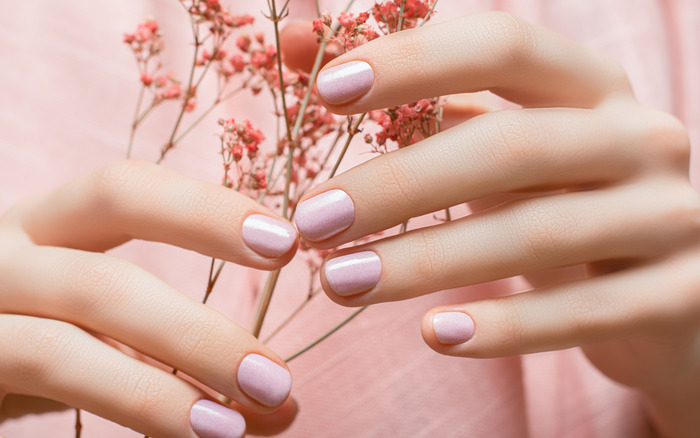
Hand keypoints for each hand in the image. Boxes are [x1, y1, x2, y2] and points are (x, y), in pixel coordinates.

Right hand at [0, 161, 298, 437]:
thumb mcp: (94, 322)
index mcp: (34, 225)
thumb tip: (278, 404)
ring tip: (228, 430)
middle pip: (102, 285)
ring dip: (154, 397)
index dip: (203, 210)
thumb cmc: (33, 341)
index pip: (121, 190)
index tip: (285, 242)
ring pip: (61, 355)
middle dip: (198, 336)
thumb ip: (174, 348)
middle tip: (273, 380)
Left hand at [293, 12, 699, 435]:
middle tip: (311, 222)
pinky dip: (503, 326)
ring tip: (340, 283)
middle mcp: (640, 136)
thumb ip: (414, 99)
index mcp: (589, 85)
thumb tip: (298, 43)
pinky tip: (433, 336)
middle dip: (398, 184)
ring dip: (426, 262)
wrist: (664, 293)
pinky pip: (584, 312)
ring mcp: (671, 216)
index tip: (326, 92)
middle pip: (510, 146)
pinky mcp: (680, 294)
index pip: (503, 46)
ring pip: (537, 232)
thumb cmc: (558, 203)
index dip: (415, 61)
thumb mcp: (497, 144)